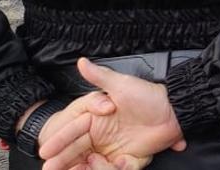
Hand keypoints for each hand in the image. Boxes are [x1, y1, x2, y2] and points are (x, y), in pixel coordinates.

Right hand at [39, 59, 186, 169]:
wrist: (174, 109)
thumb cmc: (147, 95)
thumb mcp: (121, 84)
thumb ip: (99, 75)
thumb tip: (81, 61)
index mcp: (94, 122)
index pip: (70, 135)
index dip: (57, 144)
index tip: (45, 152)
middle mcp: (101, 139)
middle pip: (77, 155)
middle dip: (64, 163)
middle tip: (51, 168)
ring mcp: (114, 150)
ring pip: (94, 166)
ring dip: (91, 169)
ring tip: (90, 165)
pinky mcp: (130, 160)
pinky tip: (117, 164)